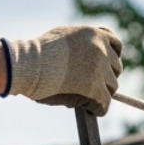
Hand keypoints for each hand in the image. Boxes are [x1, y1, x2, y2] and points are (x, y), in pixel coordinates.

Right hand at [5, 26, 120, 115]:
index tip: (107, 66)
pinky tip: (90, 110)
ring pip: (112, 87)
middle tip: (93, 85)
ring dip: (102, 93)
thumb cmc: (37, 54)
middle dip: (106, 77)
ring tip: (86, 97)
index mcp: (94, 34)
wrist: (28, 65)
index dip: (113, 57)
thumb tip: (85, 62)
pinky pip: (105, 103)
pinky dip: (99, 108)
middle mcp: (101, 49)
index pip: (116, 45)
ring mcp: (100, 69)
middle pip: (116, 68)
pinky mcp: (95, 89)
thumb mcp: (63, 38)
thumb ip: (79, 45)